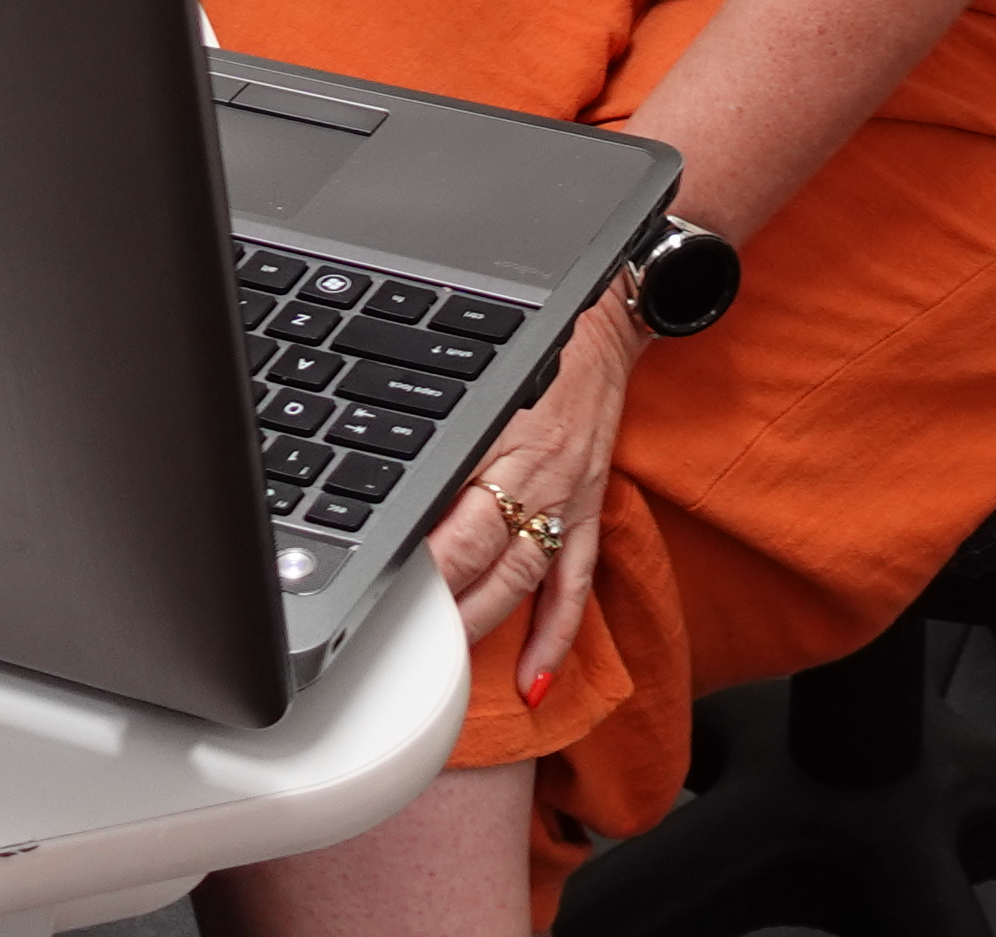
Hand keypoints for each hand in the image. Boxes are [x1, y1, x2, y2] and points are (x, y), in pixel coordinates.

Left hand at [427, 308, 640, 698]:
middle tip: (405, 644)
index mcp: (500, 434)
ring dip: (487, 624)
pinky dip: (557, 634)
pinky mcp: (588, 507)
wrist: (604, 319)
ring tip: (450, 667)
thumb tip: (394, 497)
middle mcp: (536, 470)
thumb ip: (437, 435)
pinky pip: (576, 581)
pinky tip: (533, 677)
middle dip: (446, 605)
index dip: (425, 568)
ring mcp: (566, 494)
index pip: (458, 519)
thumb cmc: (536, 342)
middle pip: (487, 555)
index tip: (391, 600)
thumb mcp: (475, 377)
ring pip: (524, 576)